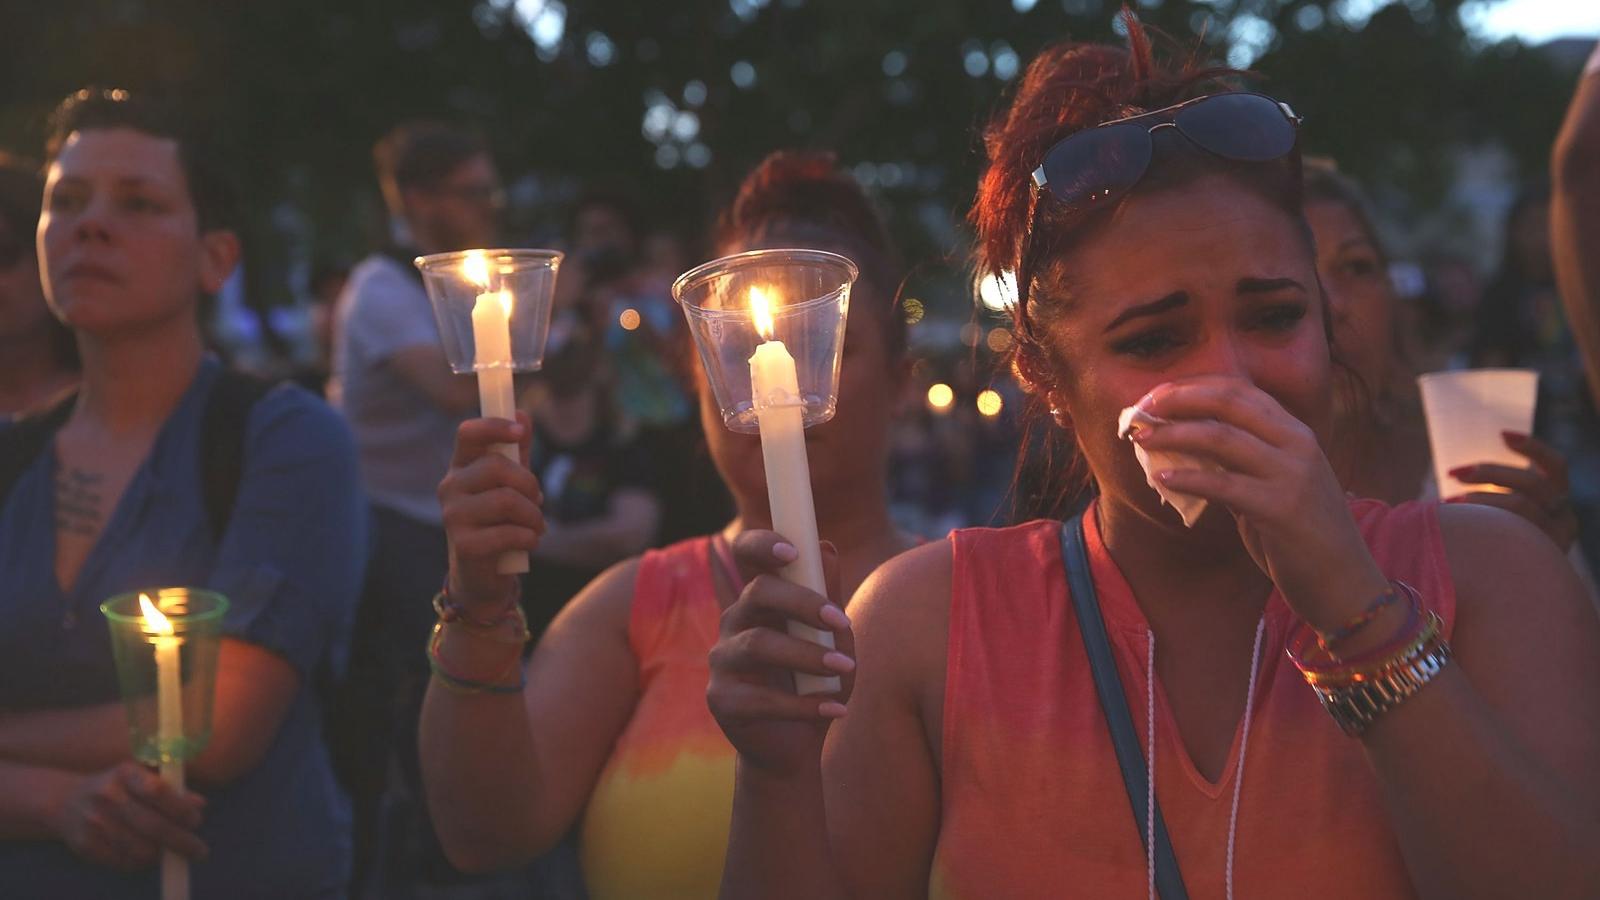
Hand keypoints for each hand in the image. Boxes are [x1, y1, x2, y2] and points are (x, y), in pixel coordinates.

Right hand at [54, 762, 206, 870]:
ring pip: (140, 849)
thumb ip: (171, 788)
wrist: (65, 801)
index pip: (157, 790)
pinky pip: (123, 862)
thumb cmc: (117, 787)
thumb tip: (200, 804)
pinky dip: (141, 863)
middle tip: (200, 850)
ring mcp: (94, 822)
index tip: (196, 820)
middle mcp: (108, 796)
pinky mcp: (85, 845)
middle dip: (182, 841)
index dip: (180, 808)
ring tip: (171, 851)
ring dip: (162, 854)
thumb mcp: (141, 777)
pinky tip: (148, 855)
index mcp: (125, 773)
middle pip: (153, 826)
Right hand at [438, 414, 544, 613]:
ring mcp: (453, 516)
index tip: (520, 432)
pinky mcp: (464, 545)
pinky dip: (529, 538)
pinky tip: (528, 542)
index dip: (495, 427)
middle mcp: (450, 487)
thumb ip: (517, 451)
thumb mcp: (511, 483)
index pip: (468, 432)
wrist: (484, 574)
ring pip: (507, 501)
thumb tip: (522, 413)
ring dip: (534, 516)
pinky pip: (509, 533)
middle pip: (497, 467)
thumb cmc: (499, 521)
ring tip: (536, 526)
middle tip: (538, 502)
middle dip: (530, 484)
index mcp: (461, 467)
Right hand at [706, 531, 855, 776]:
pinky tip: (835, 710)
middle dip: (802, 602)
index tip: (793, 552)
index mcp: (760, 600)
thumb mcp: (831, 639)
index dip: (762, 544)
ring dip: (808, 656)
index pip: (746, 554)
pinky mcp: (721, 701)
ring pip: (758, 644)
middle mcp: (734, 622)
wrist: (794, 748)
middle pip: (756, 593)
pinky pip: (760, 699)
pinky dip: (805, 705)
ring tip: (847, 669)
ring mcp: (722, 661)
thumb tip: (827, 548)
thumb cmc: (815, 682)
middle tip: (841, 621)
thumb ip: (828, 596)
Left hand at [1133, 375, 1387, 629]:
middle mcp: (1297, 443)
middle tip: (1140, 409)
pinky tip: (1162, 478)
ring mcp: (1292, 474)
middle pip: (1229, 402)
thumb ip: (1234, 465)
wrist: (1344, 583)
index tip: (1157, 394)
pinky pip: (1224, 485)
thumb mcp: (1269, 486)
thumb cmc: (1299, 535)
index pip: (1239, 390)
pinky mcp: (1282, 508)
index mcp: (1294, 432)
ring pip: (1222, 437)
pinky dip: (1189, 478)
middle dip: (1179, 399)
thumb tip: (1179, 447)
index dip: (1194, 386)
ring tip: (1141, 438)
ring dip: (1174, 434)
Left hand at [1447, 431, 1577, 551]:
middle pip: (1531, 484)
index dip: (1533, 448)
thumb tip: (1461, 472)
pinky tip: (1457, 511)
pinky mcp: (1543, 557)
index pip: (1556, 465)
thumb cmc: (1499, 538)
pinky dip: (1484, 517)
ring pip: (1521, 505)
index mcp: (1559, 496)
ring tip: (1451, 502)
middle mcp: (1565, 516)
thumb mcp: (1507, 511)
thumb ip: (1500, 490)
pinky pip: (1514, 530)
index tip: (1502, 434)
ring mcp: (1557, 539)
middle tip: (1453, 472)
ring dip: (1482, 498)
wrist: (1517, 593)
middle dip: (1489, 473)